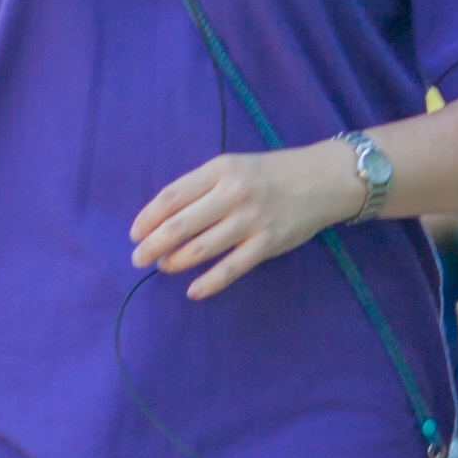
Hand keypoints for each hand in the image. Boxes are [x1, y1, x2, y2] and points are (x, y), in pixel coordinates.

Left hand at [130, 141, 360, 300]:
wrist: (322, 180)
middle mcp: (233, 194)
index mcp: (219, 170)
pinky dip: (209, 283)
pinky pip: (232, 268)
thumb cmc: (269, 174)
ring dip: (175, 261)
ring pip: (201, 248)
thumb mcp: (233, 167)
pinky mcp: (267, 244)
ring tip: (163, 267)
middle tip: (137, 258)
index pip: (171, 197)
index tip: (135, 233)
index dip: (147, 218)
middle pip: (180, 224)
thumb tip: (163, 216)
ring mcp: (251, 220)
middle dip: (152, 244)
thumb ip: (201, 186)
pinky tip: (193, 291)